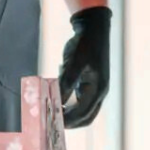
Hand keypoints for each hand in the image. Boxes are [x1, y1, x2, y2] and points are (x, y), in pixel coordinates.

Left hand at [56, 6, 111, 127]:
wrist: (93, 27)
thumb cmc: (85, 44)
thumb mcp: (74, 63)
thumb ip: (66, 83)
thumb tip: (56, 101)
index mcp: (98, 89)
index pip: (82, 114)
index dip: (67, 121)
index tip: (51, 122)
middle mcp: (99, 92)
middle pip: (85, 117)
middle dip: (69, 122)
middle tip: (51, 120)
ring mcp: (95, 88)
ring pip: (81, 109)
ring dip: (67, 110)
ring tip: (51, 105)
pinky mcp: (89, 82)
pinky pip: (78, 98)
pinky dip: (67, 99)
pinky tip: (57, 88)